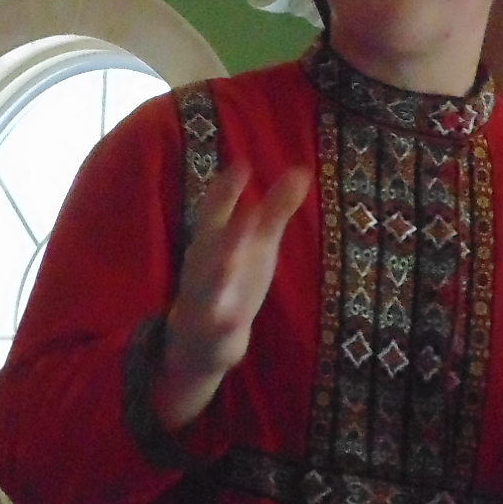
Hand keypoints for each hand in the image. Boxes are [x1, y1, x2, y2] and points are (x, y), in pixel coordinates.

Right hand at [151, 161, 313, 430]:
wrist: (200, 337)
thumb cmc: (233, 277)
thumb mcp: (258, 243)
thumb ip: (276, 209)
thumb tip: (302, 171)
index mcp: (213, 241)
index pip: (214, 211)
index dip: (226, 190)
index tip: (242, 166)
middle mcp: (205, 266)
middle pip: (214, 246)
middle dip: (228, 230)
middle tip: (245, 212)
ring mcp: (206, 300)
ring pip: (208, 286)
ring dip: (218, 274)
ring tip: (231, 261)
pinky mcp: (213, 333)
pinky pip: (217, 329)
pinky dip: (225, 325)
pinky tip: (237, 321)